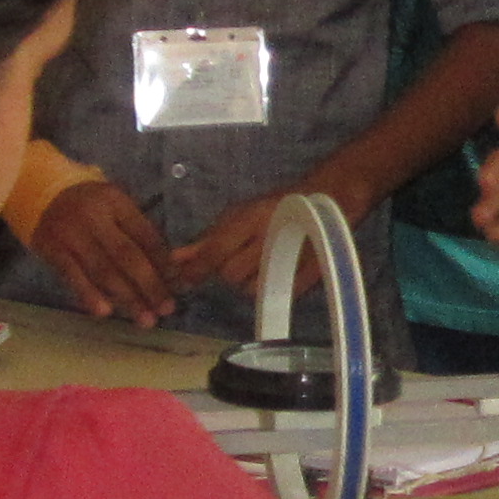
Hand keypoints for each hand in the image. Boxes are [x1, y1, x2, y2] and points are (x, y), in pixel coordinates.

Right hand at [30, 178, 178, 327]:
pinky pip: (73, 276)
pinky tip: (105, 312)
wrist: (39, 191)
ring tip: (144, 319)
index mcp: (116, 202)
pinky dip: (89, 295)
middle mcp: (94, 217)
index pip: (145, 234)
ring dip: (126, 298)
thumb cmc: (88, 203)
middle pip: (127, 256)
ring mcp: (71, 234)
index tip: (178, 284)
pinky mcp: (52, 250)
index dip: (163, 262)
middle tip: (166, 309)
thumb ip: (136, 229)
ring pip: (103, 270)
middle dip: (149, 285)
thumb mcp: (114, 204)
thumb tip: (167, 267)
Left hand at [171, 193, 316, 307]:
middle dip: (226, 270)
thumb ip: (208, 239)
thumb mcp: (238, 215)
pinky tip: (271, 273)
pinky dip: (266, 288)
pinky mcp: (305, 276)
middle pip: (230, 275)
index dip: (198, 268)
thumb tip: (178, 258)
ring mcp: (289, 259)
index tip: (187, 278)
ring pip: (249, 289)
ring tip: (256, 265)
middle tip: (236, 260)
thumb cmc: (272, 207)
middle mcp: (268, 240)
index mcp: (251, 220)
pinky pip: (272, 294)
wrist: (321, 204)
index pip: (216, 252)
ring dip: (246, 281)